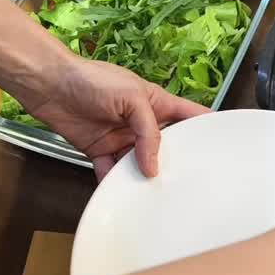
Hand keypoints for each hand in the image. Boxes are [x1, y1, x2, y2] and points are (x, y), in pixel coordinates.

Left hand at [22, 59, 207, 178]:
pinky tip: (121, 194)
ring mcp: (121, 138)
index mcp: (157, 103)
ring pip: (139, 164)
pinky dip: (114, 184)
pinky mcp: (99, 150)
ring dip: (144, 178)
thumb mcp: (132, 98)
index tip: (225, 146)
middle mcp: (141, 122)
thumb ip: (148, 131)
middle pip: (166, 147)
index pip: (190, 115)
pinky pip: (111, 172)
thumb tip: (153, 166)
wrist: (49, 85)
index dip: (208, 128)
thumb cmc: (92, 79)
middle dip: (176, 163)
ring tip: (155, 195)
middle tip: (189, 183)